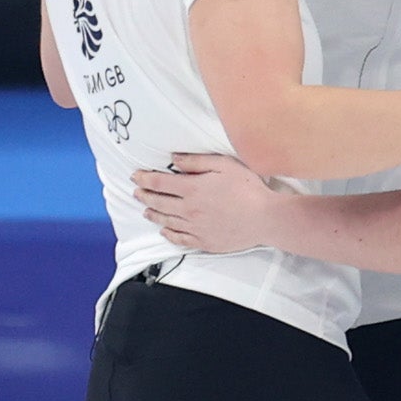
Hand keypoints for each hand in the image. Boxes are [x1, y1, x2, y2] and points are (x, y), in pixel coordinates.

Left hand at [132, 153, 276, 254]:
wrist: (264, 219)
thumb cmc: (248, 189)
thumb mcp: (224, 165)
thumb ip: (196, 161)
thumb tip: (174, 159)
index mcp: (193, 188)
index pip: (160, 182)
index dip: (145, 178)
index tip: (135, 176)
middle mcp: (189, 210)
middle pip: (159, 203)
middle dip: (144, 196)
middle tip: (136, 192)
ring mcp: (195, 228)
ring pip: (166, 221)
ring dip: (153, 215)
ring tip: (145, 211)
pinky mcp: (204, 242)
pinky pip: (180, 239)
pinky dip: (169, 234)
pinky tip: (164, 231)